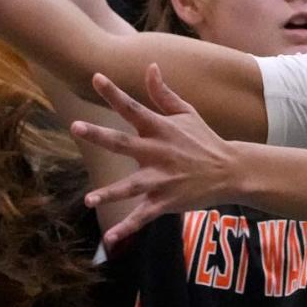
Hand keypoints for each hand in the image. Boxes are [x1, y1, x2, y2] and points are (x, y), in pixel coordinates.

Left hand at [71, 65, 238, 247]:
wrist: (230, 171)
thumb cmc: (204, 139)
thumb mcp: (187, 113)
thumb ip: (163, 93)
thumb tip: (150, 66)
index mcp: (161, 129)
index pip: (133, 107)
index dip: (114, 92)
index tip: (96, 77)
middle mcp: (158, 152)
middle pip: (124, 142)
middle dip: (99, 135)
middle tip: (76, 126)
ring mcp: (162, 179)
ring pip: (132, 186)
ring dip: (110, 193)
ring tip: (90, 200)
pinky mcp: (166, 202)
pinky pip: (143, 216)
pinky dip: (127, 228)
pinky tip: (110, 239)